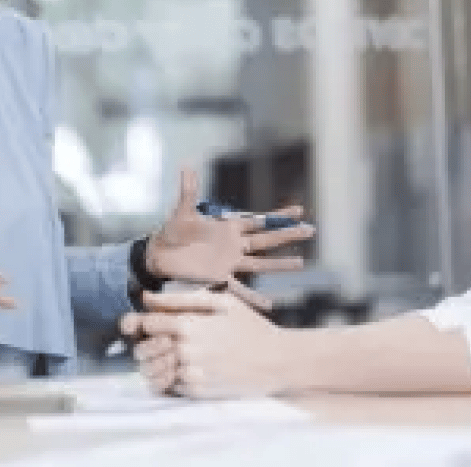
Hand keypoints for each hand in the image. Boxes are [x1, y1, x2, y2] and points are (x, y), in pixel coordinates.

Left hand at [120, 289, 289, 397]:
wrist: (278, 361)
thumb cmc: (251, 327)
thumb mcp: (222, 302)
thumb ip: (182, 299)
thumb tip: (147, 297)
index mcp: (190, 325)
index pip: (146, 324)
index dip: (145, 322)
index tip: (155, 323)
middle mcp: (186, 351)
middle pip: (144, 349)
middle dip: (148, 344)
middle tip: (162, 341)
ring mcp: (192, 373)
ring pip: (154, 370)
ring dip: (156, 363)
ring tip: (173, 356)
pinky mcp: (199, 391)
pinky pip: (170, 386)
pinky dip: (171, 379)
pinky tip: (188, 369)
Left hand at [146, 169, 313, 310]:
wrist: (159, 256)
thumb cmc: (172, 231)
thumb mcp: (182, 211)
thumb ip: (188, 191)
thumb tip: (187, 166)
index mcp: (228, 226)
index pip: (259, 220)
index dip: (278, 216)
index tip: (299, 211)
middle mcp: (234, 244)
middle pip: (267, 240)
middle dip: (288, 235)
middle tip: (311, 230)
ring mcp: (229, 262)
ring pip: (261, 264)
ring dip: (280, 264)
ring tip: (301, 264)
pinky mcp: (219, 278)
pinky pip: (240, 290)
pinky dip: (254, 298)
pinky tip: (269, 305)